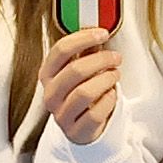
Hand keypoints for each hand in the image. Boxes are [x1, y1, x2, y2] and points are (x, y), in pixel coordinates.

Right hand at [37, 21, 120, 141]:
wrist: (81, 128)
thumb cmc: (81, 94)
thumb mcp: (79, 72)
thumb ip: (86, 52)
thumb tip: (97, 30)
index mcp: (47, 75)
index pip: (60, 51)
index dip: (82, 38)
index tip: (102, 33)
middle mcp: (50, 95)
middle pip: (74, 70)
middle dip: (100, 60)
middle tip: (116, 57)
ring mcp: (61, 115)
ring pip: (84, 92)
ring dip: (106, 80)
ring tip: (115, 75)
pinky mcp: (75, 131)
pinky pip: (95, 114)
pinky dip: (109, 101)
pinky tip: (112, 95)